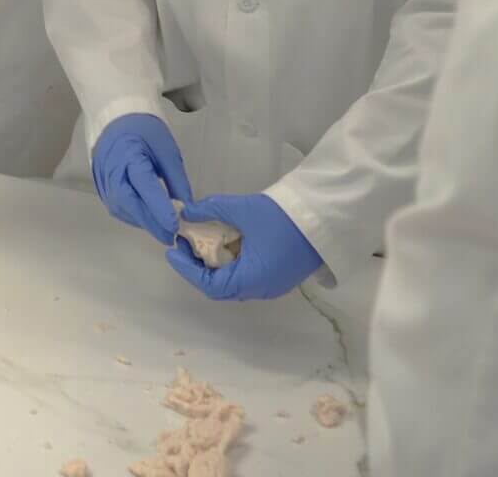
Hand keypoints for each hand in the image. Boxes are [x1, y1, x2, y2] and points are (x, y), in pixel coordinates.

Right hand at [92, 113, 193, 243]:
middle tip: (170, 237)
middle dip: (150, 222)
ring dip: (142, 221)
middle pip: (128, 202)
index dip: (159, 208)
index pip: (144, 186)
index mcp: (128, 154)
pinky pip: (116, 206)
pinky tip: (147, 218)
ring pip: (121, 208)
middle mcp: (111, 169)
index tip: (175, 226)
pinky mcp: (101, 185)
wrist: (116, 116)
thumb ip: (176, 179)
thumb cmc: (144, 129)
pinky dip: (133, 215)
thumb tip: (186, 206)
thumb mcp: (166, 149)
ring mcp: (102, 178)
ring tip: (162, 229)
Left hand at [166, 194, 323, 299]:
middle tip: (185, 243)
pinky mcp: (280, 276)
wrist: (325, 216)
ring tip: (201, 241)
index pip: (209, 285)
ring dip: (215, 265)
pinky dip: (232, 263)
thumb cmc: (282, 217)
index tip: (172, 250)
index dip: (187, 269)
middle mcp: (261, 289)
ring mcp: (273, 284)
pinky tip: (225, 243)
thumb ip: (210, 210)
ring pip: (235, 282)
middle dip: (199, 266)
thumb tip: (186, 211)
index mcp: (251, 280)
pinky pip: (249, 275)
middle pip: (221, 287)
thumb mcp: (241, 209)